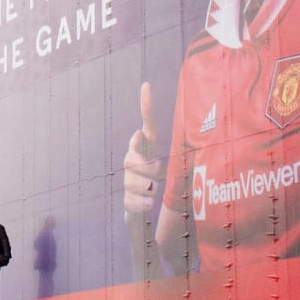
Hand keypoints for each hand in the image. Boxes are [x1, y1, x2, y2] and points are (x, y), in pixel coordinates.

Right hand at [122, 81, 166, 214]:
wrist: (147, 212)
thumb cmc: (162, 186)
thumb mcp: (173, 169)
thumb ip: (171, 158)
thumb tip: (154, 138)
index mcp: (149, 150)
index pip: (148, 126)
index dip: (147, 108)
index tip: (147, 87)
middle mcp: (134, 161)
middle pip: (132, 159)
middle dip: (145, 170)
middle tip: (157, 178)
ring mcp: (128, 180)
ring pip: (130, 181)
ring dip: (145, 190)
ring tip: (153, 194)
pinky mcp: (126, 199)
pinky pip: (130, 200)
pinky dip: (140, 204)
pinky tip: (147, 206)